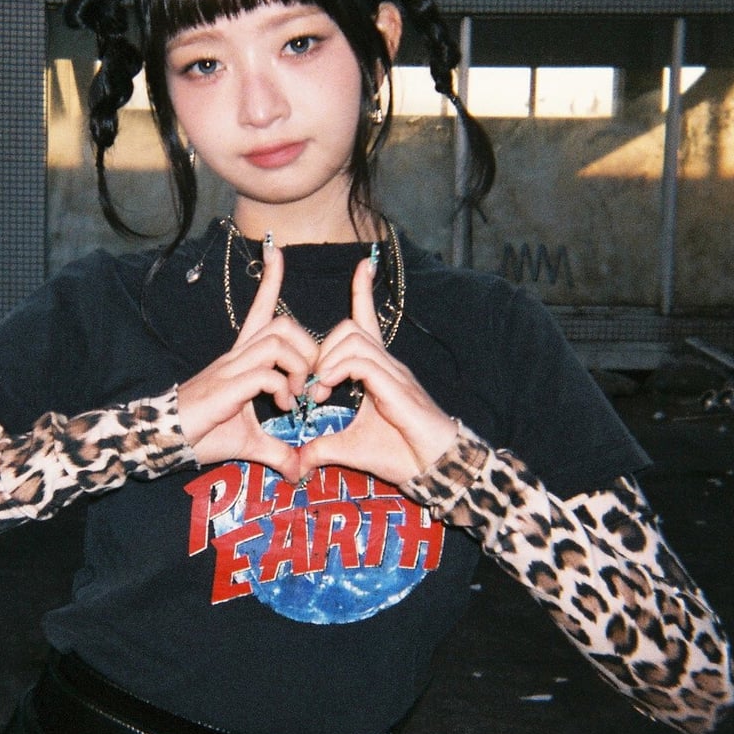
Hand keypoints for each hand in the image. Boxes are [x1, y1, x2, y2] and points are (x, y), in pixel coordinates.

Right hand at [177, 246, 322, 478]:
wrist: (166, 439)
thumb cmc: (204, 433)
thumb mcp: (249, 442)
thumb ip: (276, 451)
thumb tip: (297, 470)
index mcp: (242, 359)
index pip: (259, 311)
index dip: (270, 281)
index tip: (276, 252)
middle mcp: (238, 356)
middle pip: (282, 324)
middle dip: (308, 345)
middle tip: (312, 379)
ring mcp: (232, 368)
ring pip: (277, 341)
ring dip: (298, 365)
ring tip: (298, 395)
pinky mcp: (228, 385)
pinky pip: (265, 372)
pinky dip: (283, 387)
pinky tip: (283, 406)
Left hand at [296, 257, 458, 485]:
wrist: (435, 468)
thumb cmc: (400, 455)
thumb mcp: (350, 449)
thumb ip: (322, 448)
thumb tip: (298, 460)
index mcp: (377, 372)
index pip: (367, 322)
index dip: (364, 291)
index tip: (363, 264)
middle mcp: (387, 365)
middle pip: (350, 327)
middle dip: (322, 348)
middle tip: (312, 385)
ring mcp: (394, 373)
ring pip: (354, 339)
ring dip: (327, 361)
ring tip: (319, 391)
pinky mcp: (398, 387)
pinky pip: (363, 361)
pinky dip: (339, 369)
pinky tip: (329, 389)